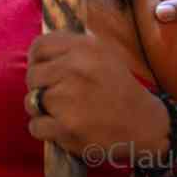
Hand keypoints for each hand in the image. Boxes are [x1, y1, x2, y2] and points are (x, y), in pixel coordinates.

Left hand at [24, 31, 168, 159]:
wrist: (146, 124)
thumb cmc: (120, 88)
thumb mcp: (102, 54)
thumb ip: (71, 48)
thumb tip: (37, 53)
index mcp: (84, 48)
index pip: (39, 47)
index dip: (36, 59)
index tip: (43, 70)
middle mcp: (75, 70)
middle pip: (32, 75)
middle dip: (40, 86)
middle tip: (57, 95)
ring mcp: (69, 99)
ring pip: (31, 101)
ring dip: (42, 109)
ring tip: (63, 111)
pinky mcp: (67, 128)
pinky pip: (35, 126)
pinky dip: (45, 129)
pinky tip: (62, 127)